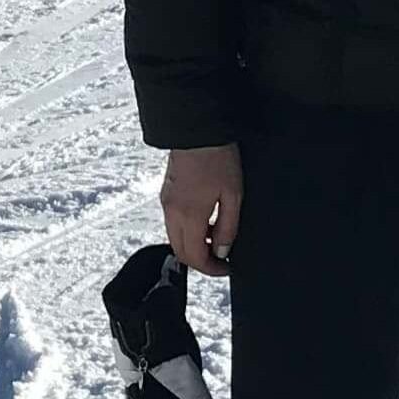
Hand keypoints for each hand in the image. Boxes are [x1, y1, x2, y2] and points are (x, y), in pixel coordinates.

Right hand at [162, 144, 242, 275]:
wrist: (196, 129)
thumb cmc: (217, 158)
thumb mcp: (233, 195)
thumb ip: (227, 227)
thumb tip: (222, 251)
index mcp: (189, 216)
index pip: (195, 257)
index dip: (211, 269)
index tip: (226, 268)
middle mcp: (172, 213)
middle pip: (181, 252)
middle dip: (200, 261)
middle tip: (221, 259)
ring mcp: (166, 202)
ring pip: (175, 238)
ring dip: (194, 245)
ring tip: (216, 238)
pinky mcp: (166, 193)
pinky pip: (173, 223)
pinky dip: (187, 231)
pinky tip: (205, 221)